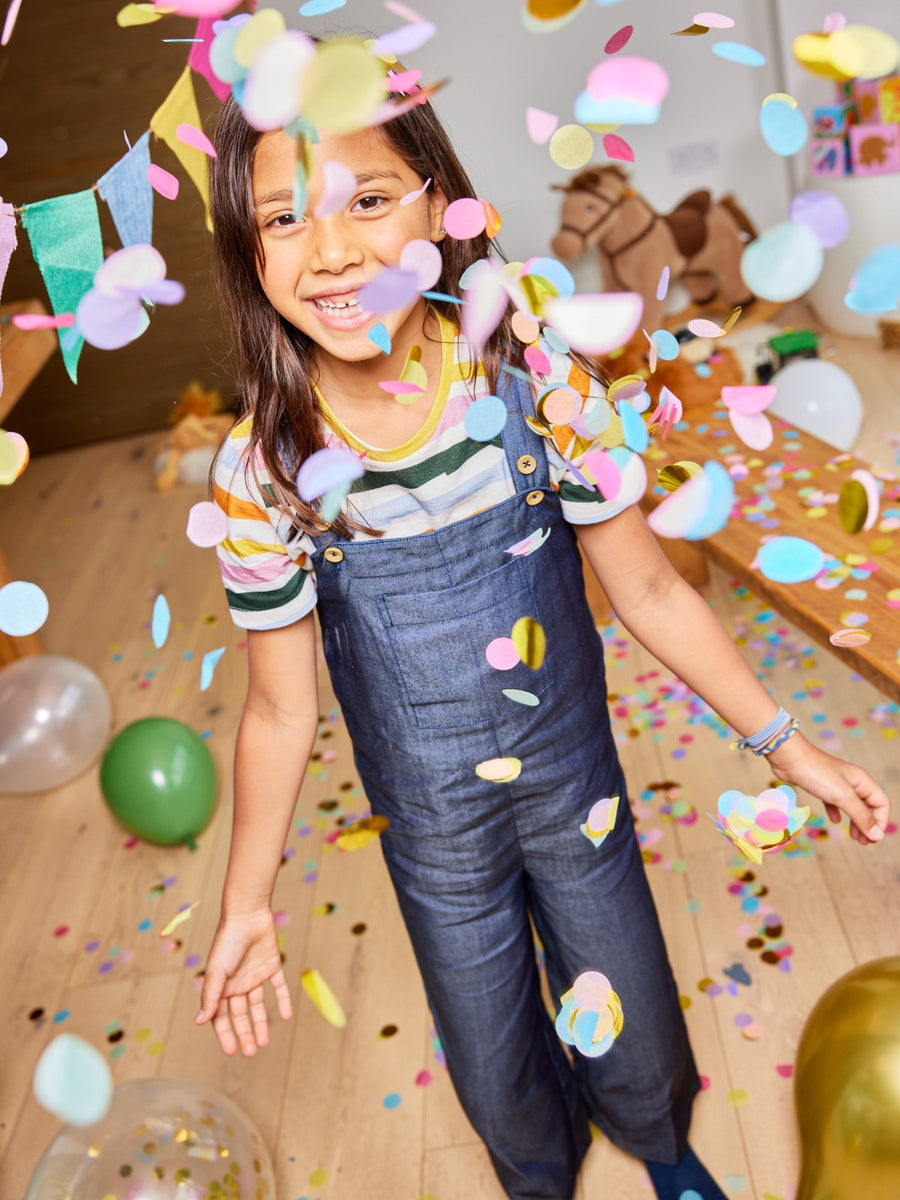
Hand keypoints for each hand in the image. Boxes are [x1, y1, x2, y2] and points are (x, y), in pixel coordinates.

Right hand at [195, 908, 291, 1055]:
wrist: (248, 914)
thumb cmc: (227, 941)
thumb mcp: (216, 971)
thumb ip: (210, 997)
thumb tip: (199, 1022)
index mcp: (221, 985)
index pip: (221, 1016)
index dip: (225, 1034)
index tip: (231, 1051)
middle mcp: (238, 983)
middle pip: (240, 1014)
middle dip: (244, 1033)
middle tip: (251, 1052)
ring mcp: (255, 974)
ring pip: (259, 1005)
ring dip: (262, 1023)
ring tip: (264, 1043)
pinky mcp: (272, 965)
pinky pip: (279, 986)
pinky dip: (283, 1000)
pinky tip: (286, 1016)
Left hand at [767, 731, 889, 845]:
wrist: (789, 758)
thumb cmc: (817, 773)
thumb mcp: (842, 797)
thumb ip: (861, 816)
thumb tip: (877, 835)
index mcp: (863, 781)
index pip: (882, 803)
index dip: (881, 821)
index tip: (872, 838)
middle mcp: (853, 781)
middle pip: (869, 806)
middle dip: (868, 825)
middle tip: (863, 843)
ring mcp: (837, 783)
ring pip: (853, 806)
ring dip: (855, 822)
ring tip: (854, 837)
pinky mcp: (822, 786)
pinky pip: (835, 802)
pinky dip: (837, 812)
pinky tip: (834, 820)